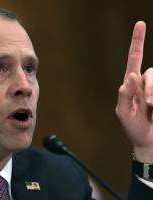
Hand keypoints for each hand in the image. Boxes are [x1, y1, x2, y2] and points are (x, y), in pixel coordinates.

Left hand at [116, 21, 152, 161]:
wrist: (147, 141)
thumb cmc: (133, 127)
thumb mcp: (123, 112)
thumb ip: (125, 94)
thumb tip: (131, 74)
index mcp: (131, 85)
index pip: (134, 60)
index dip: (137, 43)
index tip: (140, 24)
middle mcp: (143, 84)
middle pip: (151, 72)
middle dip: (152, 87)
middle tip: (151, 104)